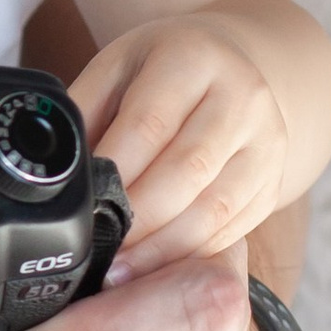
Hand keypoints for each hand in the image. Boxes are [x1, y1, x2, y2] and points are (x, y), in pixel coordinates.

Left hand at [75, 15, 293, 273]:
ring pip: (216, 206)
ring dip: (166, 248)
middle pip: (188, 170)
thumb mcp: (115, 68)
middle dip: (140, 220)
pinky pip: (236, 227)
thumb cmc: (160, 71)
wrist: (232, 65)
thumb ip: (85, 111)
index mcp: (191, 58)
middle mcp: (240, 97)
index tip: (86, 211)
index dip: (116, 174)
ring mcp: (267, 141)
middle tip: (102, 253)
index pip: (149, 124)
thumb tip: (56, 167)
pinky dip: (195, 253)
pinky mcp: (275, 180)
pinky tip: (162, 269)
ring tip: (125, 272)